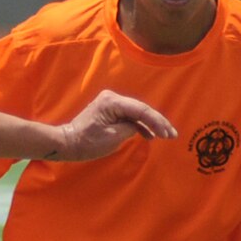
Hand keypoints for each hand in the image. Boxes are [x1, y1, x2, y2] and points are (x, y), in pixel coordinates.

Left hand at [53, 90, 175, 160]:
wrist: (68, 143)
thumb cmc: (87, 142)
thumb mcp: (112, 138)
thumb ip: (130, 129)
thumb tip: (140, 127)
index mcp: (112, 102)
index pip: (141, 110)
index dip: (157, 122)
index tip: (168, 134)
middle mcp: (112, 98)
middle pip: (141, 109)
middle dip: (158, 122)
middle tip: (172, 135)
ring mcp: (111, 103)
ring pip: (137, 112)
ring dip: (151, 124)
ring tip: (165, 135)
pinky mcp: (110, 111)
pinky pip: (129, 116)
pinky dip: (140, 125)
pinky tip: (150, 135)